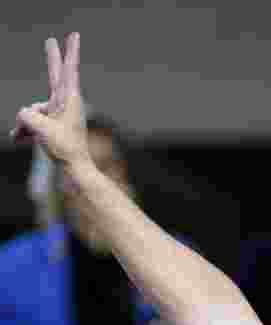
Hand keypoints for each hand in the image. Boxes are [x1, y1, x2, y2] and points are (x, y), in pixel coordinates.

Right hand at [11, 33, 90, 168]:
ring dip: (26, 124)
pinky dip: (26, 131)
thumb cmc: (66, 149)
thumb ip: (28, 115)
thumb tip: (24, 114)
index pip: (69, 71)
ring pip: (33, 109)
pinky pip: (32, 121)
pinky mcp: (52, 123)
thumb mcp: (42, 129)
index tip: (74, 36)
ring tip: (32, 137)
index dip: (70, 52)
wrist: (75, 168)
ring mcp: (57, 113)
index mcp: (68, 100)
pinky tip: (21, 140)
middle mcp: (64, 103)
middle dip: (52, 58)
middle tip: (51, 40)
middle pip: (54, 75)